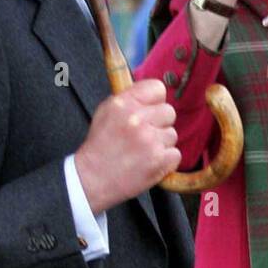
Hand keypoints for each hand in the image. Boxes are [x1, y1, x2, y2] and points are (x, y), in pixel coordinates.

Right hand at [74, 79, 179, 214]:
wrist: (92, 179)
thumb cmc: (100, 146)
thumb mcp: (106, 111)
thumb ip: (129, 98)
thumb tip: (153, 92)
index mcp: (123, 104)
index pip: (158, 88)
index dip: (155, 101)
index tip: (150, 110)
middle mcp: (137, 119)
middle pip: (169, 112)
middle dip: (159, 123)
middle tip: (144, 135)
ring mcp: (150, 140)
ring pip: (172, 134)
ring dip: (161, 143)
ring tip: (142, 151)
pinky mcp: (159, 160)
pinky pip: (175, 154)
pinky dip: (165, 161)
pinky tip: (148, 162)